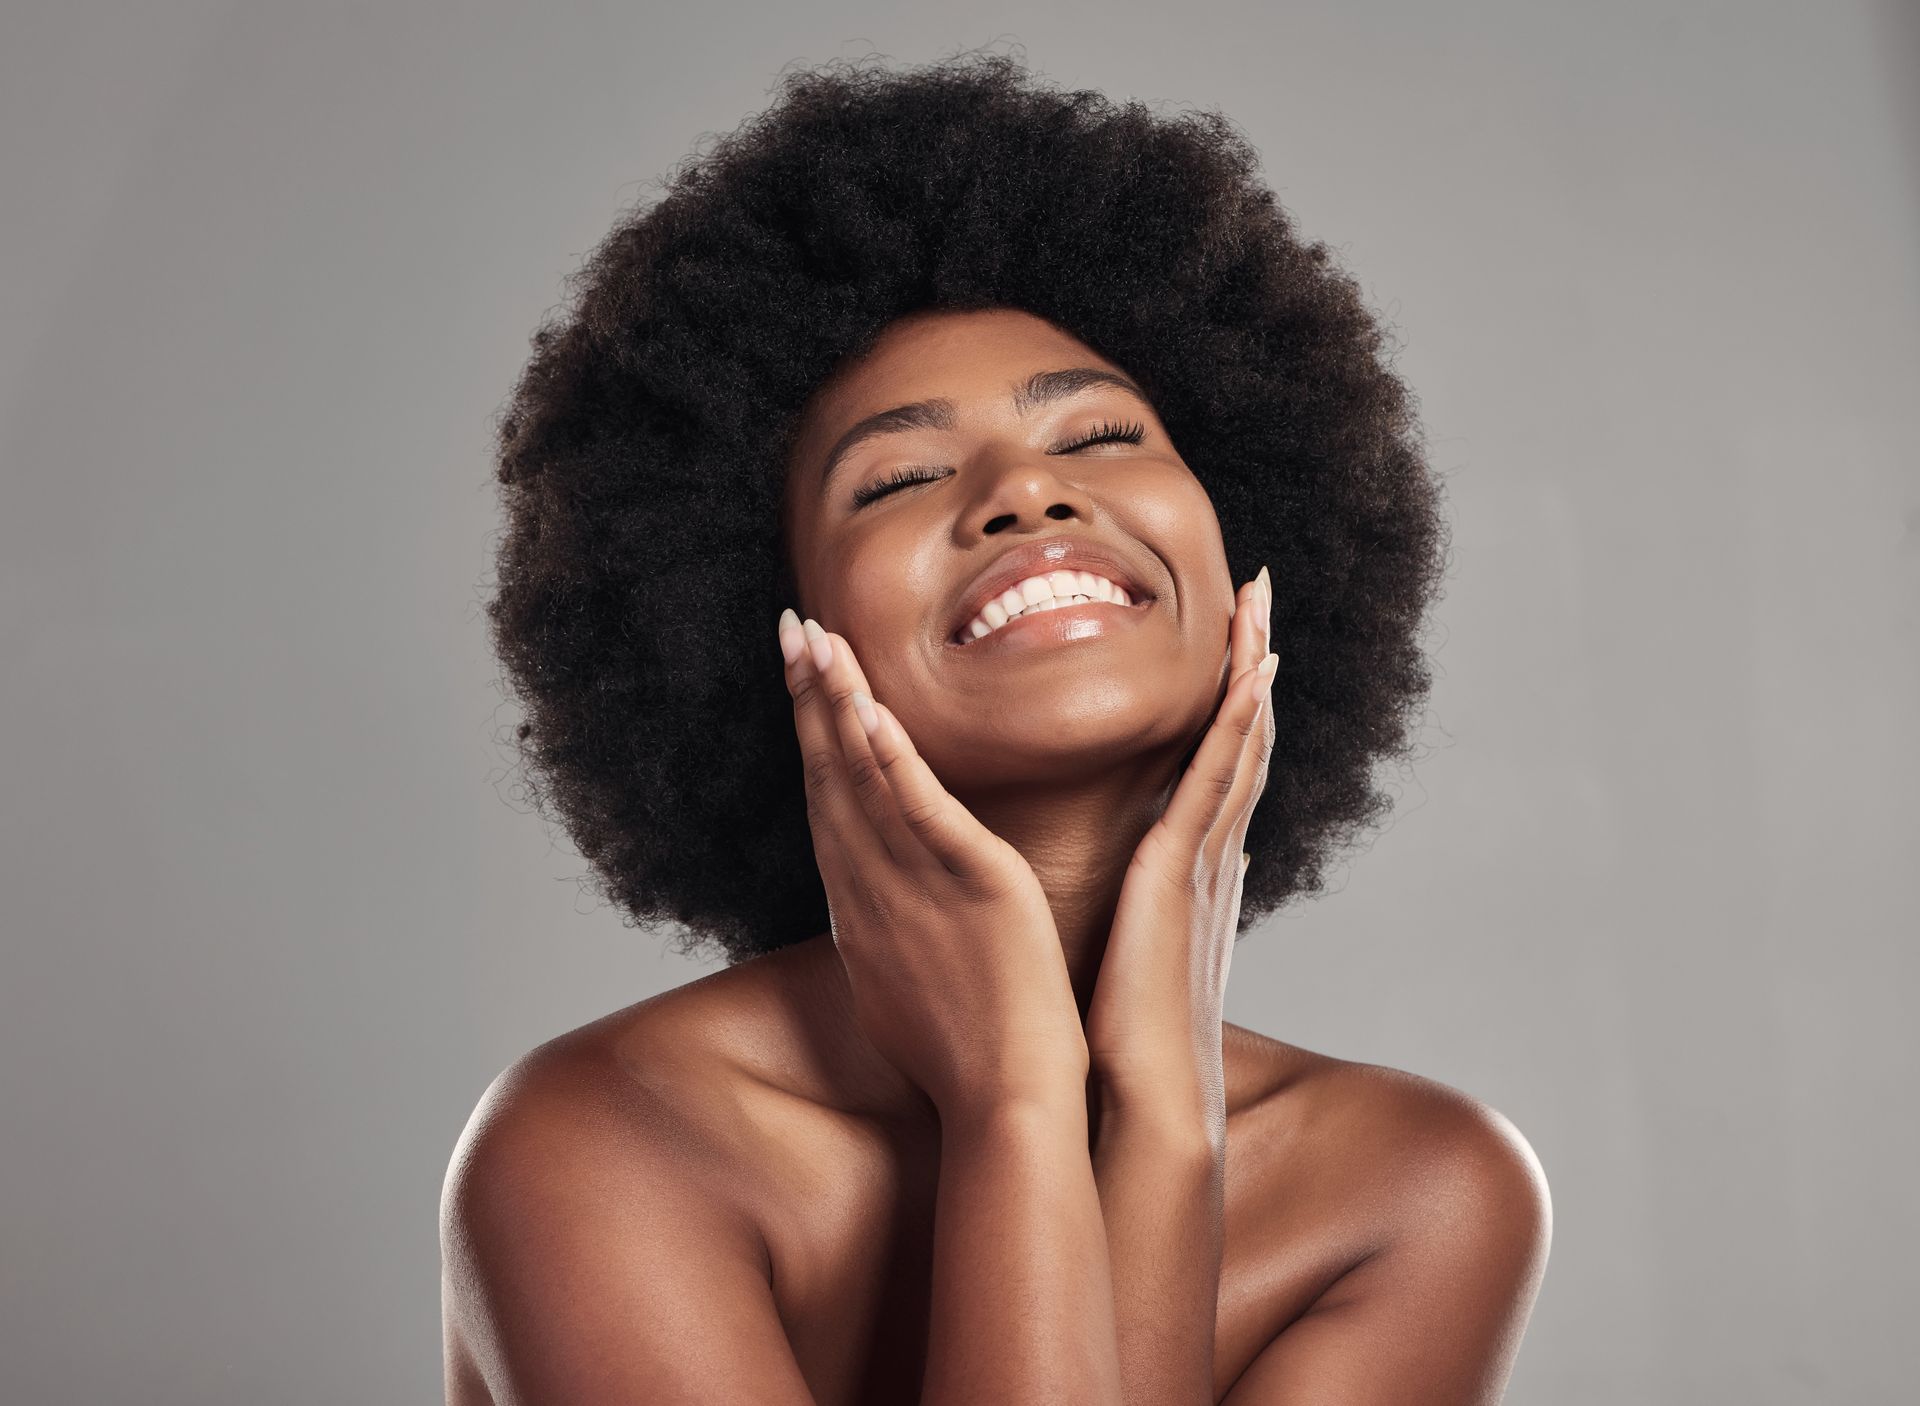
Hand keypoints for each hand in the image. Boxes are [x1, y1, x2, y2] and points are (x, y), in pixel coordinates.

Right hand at [778, 609, 1089, 1122]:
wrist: (1004, 1108)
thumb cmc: (964, 1058)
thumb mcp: (903, 988)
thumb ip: (886, 937)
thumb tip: (871, 921)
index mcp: (861, 909)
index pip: (827, 803)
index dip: (809, 735)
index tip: (799, 677)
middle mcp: (872, 890)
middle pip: (829, 776)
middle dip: (807, 698)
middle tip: (791, 627)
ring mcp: (916, 887)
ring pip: (864, 779)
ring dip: (837, 703)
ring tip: (816, 638)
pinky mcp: (973, 886)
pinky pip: (923, 811)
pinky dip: (891, 759)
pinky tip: (871, 709)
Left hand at [1083, 567, 1276, 1133]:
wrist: (1144, 1104)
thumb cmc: (1126, 1042)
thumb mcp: (1137, 955)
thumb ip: (1152, 911)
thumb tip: (1157, 879)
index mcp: (1191, 875)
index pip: (1216, 770)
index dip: (1229, 705)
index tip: (1235, 645)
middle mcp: (1209, 858)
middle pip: (1239, 741)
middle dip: (1249, 666)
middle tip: (1257, 594)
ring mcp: (1205, 861)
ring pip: (1237, 744)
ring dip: (1251, 672)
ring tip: (1260, 605)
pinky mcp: (1184, 870)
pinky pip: (1218, 778)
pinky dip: (1238, 721)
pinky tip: (1253, 671)